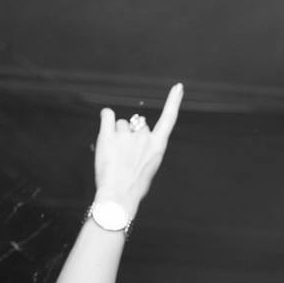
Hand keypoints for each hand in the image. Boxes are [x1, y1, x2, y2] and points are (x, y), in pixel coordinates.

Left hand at [93, 83, 183, 218]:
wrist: (119, 196)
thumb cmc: (134, 186)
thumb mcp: (148, 167)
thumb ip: (145, 148)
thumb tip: (133, 135)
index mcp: (158, 146)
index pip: (169, 118)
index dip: (174, 101)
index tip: (178, 87)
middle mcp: (145, 137)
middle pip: (138, 124)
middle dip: (131, 134)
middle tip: (125, 155)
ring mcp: (127, 135)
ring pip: (121, 124)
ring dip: (116, 134)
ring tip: (114, 154)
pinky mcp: (108, 135)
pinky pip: (107, 115)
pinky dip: (106, 117)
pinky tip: (105, 126)